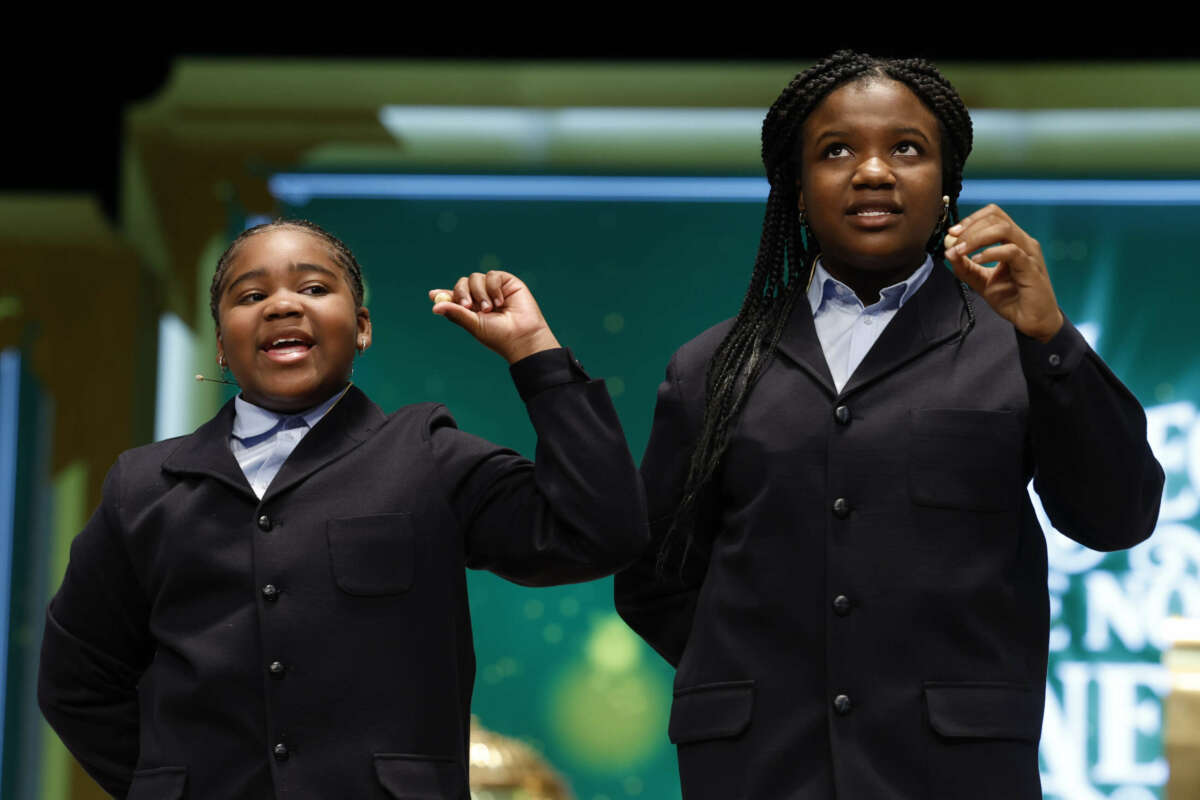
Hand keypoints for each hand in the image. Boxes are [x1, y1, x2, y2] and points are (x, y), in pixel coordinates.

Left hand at [428, 270, 560, 363]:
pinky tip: (500, 302)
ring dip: (479, 293)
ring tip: (489, 309)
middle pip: (461, 284)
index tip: (433, 295)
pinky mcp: (506, 282)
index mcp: (470, 309)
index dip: (442, 294)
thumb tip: (434, 307)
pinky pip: (492, 276)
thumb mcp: (474, 325)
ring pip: (475, 278)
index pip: (453, 296)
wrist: (523, 336)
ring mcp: (492, 288)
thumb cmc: (499, 335)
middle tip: (467, 306)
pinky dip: (493, 288)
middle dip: (461, 293)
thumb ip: (456, 313)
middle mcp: (480, 297)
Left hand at [944, 204, 1063, 342]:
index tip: (952, 232)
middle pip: (996, 217)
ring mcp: (1029, 253)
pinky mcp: (1031, 268)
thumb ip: (965, 268)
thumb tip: (948, 252)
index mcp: (1013, 241)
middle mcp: (1023, 242)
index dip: (971, 219)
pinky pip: (1011, 251)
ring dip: (977, 237)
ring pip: (1004, 229)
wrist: (1032, 321)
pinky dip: (990, 253)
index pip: (993, 215)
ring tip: (961, 250)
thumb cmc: (1012, 299)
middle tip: (954, 242)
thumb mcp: (982, 281)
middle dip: (970, 227)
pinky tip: (977, 260)